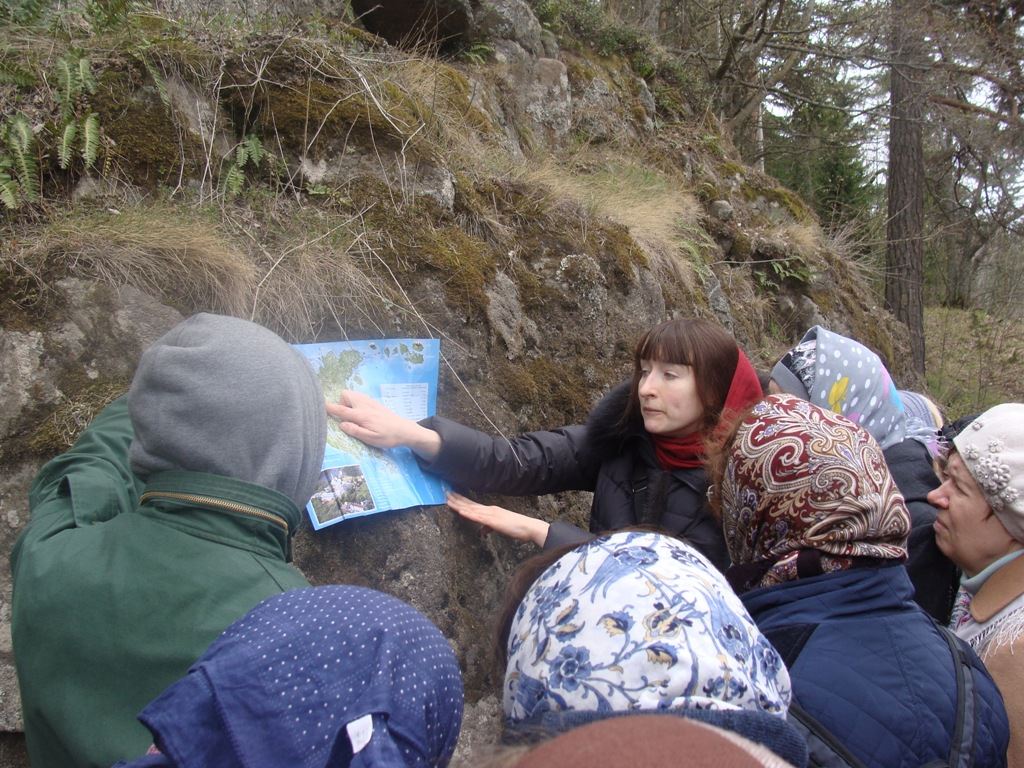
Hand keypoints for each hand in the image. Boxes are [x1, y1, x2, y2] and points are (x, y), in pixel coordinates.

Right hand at [326, 390, 440, 458]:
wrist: (406, 430)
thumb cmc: (388, 437)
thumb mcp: (371, 439)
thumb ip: (355, 431)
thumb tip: (341, 424)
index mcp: (362, 415)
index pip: (342, 410)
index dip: (329, 408)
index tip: (319, 405)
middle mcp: (365, 405)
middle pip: (345, 394)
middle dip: (341, 403)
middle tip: (346, 417)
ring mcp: (370, 402)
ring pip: (353, 394)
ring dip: (349, 402)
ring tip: (354, 416)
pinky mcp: (375, 403)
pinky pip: (360, 396)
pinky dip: (356, 401)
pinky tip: (362, 413)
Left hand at [446, 491, 548, 545]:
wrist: (528, 527)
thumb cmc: (516, 528)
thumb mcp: (499, 528)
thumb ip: (489, 528)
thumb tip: (482, 531)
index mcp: (491, 511)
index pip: (473, 505)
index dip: (462, 500)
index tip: (452, 496)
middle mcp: (489, 510)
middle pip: (469, 504)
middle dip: (457, 499)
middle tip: (445, 493)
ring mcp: (491, 514)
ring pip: (472, 509)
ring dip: (459, 505)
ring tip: (448, 500)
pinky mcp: (493, 521)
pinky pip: (478, 517)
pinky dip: (469, 514)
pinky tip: (461, 511)